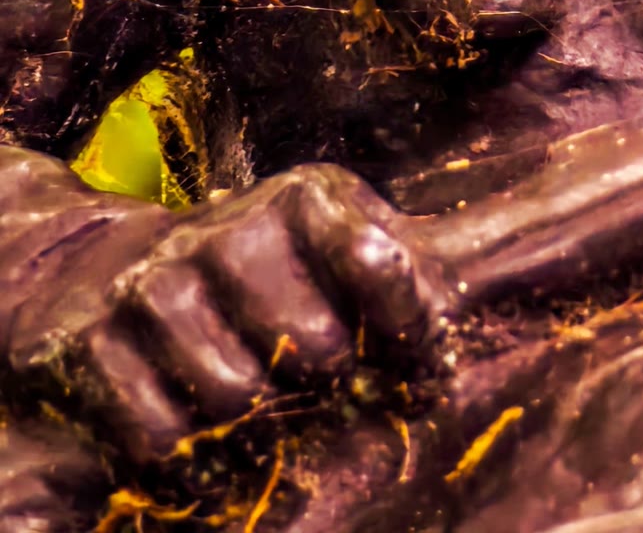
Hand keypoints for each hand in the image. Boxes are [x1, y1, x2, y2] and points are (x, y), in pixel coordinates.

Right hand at [8, 164, 447, 465]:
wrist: (98, 276)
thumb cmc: (262, 279)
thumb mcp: (348, 250)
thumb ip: (437, 265)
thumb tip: (529, 272)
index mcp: (309, 200)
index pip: (383, 264)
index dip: (411, 335)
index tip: (420, 376)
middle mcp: (232, 225)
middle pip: (315, 354)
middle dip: (324, 391)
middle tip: (315, 393)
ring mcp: (159, 277)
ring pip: (235, 400)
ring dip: (252, 430)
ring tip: (255, 413)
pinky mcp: (93, 338)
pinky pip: (160, 437)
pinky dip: (184, 462)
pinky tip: (194, 442)